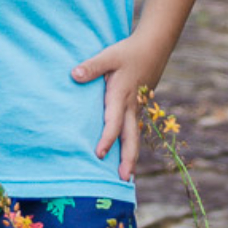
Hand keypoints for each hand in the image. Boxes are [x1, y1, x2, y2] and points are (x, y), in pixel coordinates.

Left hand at [71, 34, 162, 180]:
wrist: (153, 47)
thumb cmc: (128, 52)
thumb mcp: (108, 55)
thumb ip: (92, 66)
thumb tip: (74, 75)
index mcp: (121, 95)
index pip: (114, 122)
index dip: (107, 139)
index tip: (99, 154)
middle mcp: (131, 105)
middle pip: (131, 137)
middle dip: (128, 159)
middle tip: (123, 179)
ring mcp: (137, 106)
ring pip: (134, 135)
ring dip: (131, 154)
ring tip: (127, 175)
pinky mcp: (139, 105)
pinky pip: (135, 128)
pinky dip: (132, 142)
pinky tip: (128, 151)